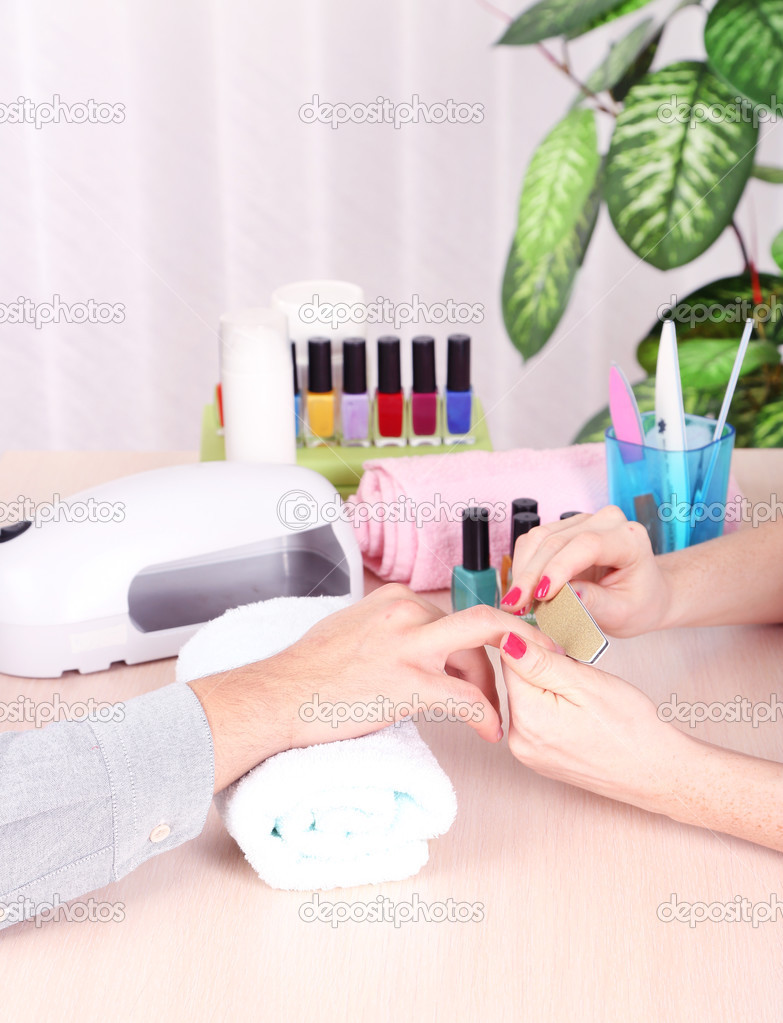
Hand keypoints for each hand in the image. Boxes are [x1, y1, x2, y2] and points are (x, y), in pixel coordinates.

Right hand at [191, 584, 513, 791]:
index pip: (454, 615)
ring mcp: (408, 645)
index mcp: (395, 598)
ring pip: (481, 649)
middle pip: (479, 625)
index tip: (487, 663)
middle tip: (510, 682)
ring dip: (494, 686)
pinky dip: (486, 715)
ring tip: (492, 715)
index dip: (477, 644)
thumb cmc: (309, 672)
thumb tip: (414, 644)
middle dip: (505, 651)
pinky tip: (487, 731)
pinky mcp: (409, 683)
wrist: (279, 696)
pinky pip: (466, 697)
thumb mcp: (355, 628)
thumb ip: (390, 628)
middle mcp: (406, 611)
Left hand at [498, 624, 696, 814]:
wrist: (657, 771)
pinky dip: (554, 710)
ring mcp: (530, 754)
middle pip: (518, 683)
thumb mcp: (586, 683)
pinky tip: (581, 716)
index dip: (538, 647)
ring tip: (585, 700)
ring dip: (550, 689)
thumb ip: (540, 662)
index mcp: (527, 718)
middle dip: (544, 670)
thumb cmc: (631, 727)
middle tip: (581, 679)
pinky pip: (538, 722)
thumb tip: (505, 642)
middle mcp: (519, 741)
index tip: (566, 653)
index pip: (510, 661)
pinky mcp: (541, 760)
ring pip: (528, 701)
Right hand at [499, 505, 670, 637]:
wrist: (645, 593)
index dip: (559, 567)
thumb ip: (595, 604)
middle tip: (515, 605)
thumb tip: (564, 596)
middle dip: (531, 575)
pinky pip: (534, 541)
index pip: (588, 544)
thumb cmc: (639, 603)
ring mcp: (583, 521)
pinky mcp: (565, 529)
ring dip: (522, 570)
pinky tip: (522, 589)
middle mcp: (606, 522)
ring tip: (516, 602)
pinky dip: (523, 565)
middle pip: (557, 540)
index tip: (540, 595)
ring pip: (539, 538)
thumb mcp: (622, 613)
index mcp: (630, 539)